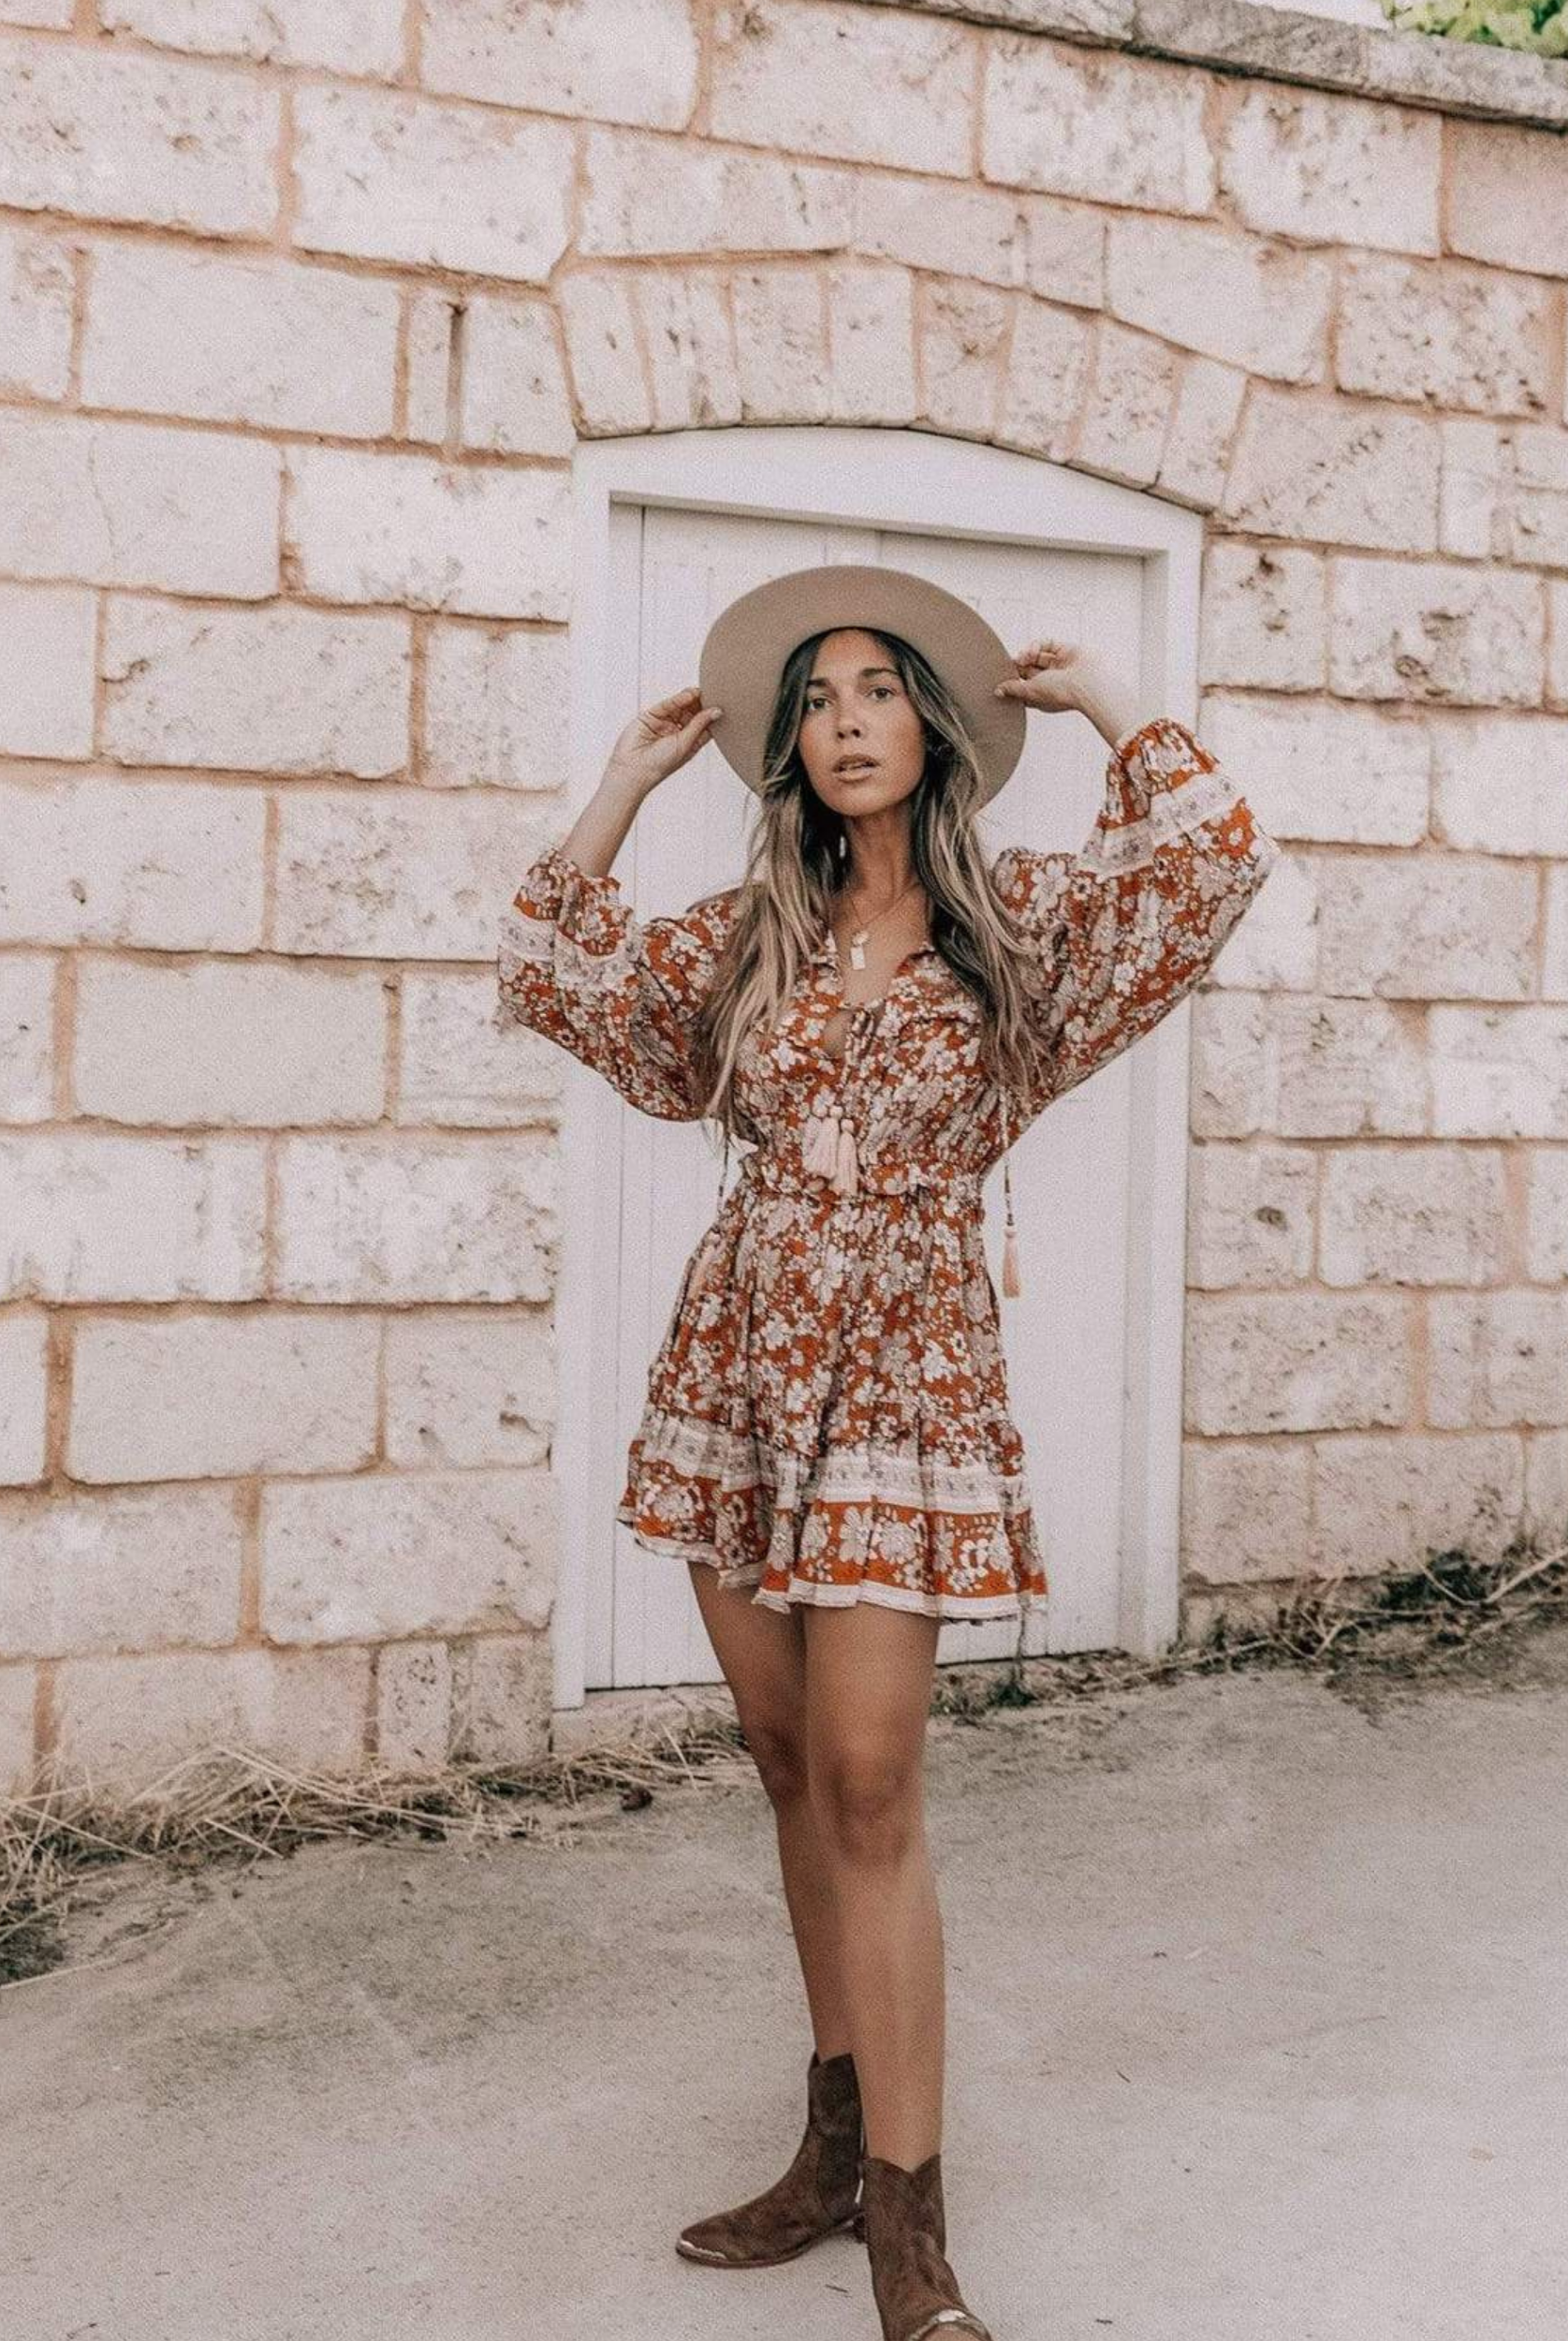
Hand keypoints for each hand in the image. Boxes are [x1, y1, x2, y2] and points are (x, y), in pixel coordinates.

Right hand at [604, 686, 721, 797]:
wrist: (633, 770)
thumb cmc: (659, 765)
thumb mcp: (686, 744)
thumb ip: (700, 724)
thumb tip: (717, 711)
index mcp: (688, 742)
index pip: (704, 725)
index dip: (712, 715)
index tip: (722, 704)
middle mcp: (676, 732)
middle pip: (692, 713)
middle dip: (701, 704)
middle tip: (712, 693)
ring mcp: (663, 723)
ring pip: (679, 707)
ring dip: (690, 699)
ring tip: (700, 692)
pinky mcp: (651, 716)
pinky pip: (666, 705)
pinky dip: (677, 699)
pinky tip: (688, 695)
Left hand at [992, 639, 1106, 715]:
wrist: (1088, 683)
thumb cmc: (1062, 693)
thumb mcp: (1030, 692)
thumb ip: (1013, 689)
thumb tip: (997, 691)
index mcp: (1043, 694)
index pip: (1023, 685)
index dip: (1013, 679)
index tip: (1002, 677)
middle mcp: (1052, 680)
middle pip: (1028, 668)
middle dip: (1018, 664)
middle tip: (1012, 663)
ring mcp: (1059, 665)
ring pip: (1036, 655)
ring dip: (1027, 654)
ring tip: (1024, 658)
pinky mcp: (1065, 651)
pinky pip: (1047, 644)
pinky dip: (1037, 645)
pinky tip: (1032, 651)